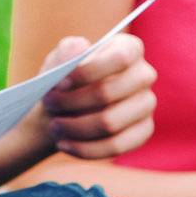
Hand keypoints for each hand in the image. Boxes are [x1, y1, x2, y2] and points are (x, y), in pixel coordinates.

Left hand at [41, 34, 157, 158]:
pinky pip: (115, 146)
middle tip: (49, 104)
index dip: (88, 71)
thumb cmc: (64, 78)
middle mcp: (144, 75)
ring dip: (75, 127)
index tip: (60, 82)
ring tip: (54, 126)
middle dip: (72, 102)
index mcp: (129, 47)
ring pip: (110, 123)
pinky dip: (84, 148)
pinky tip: (64, 143)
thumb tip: (80, 49)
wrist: (64, 107)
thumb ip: (67, 50)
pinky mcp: (142, 132)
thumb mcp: (59, 59)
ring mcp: (146, 105)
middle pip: (108, 93)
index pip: (120, 58)